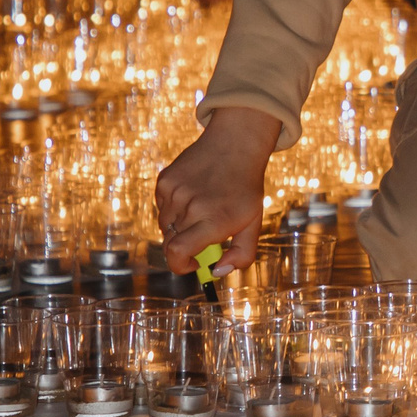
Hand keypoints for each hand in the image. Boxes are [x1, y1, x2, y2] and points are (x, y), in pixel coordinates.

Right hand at [156, 106, 281, 277]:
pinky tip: (192, 196)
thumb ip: (241, 255)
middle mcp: (191, 207)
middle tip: (203, 235)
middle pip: (171, 243)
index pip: (177, 253)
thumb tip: (217, 272)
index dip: (180, 266)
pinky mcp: (165, 181)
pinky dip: (173, 209)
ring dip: (179, 227)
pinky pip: (162, 208)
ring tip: (200, 210)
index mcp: (214, 221)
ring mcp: (175, 192)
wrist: (235, 144)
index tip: (194, 263)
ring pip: (166, 226)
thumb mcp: (253, 223)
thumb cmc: (245, 188)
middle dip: (184, 247)